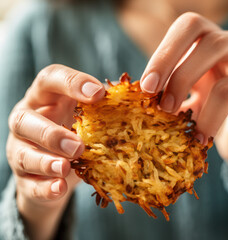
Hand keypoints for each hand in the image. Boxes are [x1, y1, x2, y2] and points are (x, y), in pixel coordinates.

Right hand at [7, 64, 104, 239]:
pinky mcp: (24, 177)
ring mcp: (21, 149)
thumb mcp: (85, 114)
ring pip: (23, 154)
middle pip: (26, 120)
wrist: (54, 163)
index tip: (98, 93)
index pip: (50, 79)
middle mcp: (27, 120)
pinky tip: (60, 188)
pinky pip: (30, 183)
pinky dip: (45, 187)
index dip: (72, 83)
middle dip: (51, 134)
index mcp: (45, 98)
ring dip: (46, 162)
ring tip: (66, 168)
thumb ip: (102, 105)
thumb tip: (133, 98)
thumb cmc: (74, 130)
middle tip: (78, 146)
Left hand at [140, 12, 227, 179]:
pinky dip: (209, 116)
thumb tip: (138, 103)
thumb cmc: (213, 111)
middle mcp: (226, 42)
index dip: (162, 54)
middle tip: (150, 93)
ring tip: (169, 114)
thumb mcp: (191, 99)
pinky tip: (200, 136)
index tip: (146, 87)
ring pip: (214, 47)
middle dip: (165, 61)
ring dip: (181, 82)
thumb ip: (171, 94)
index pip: (184, 28)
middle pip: (194, 26)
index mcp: (206, 45)